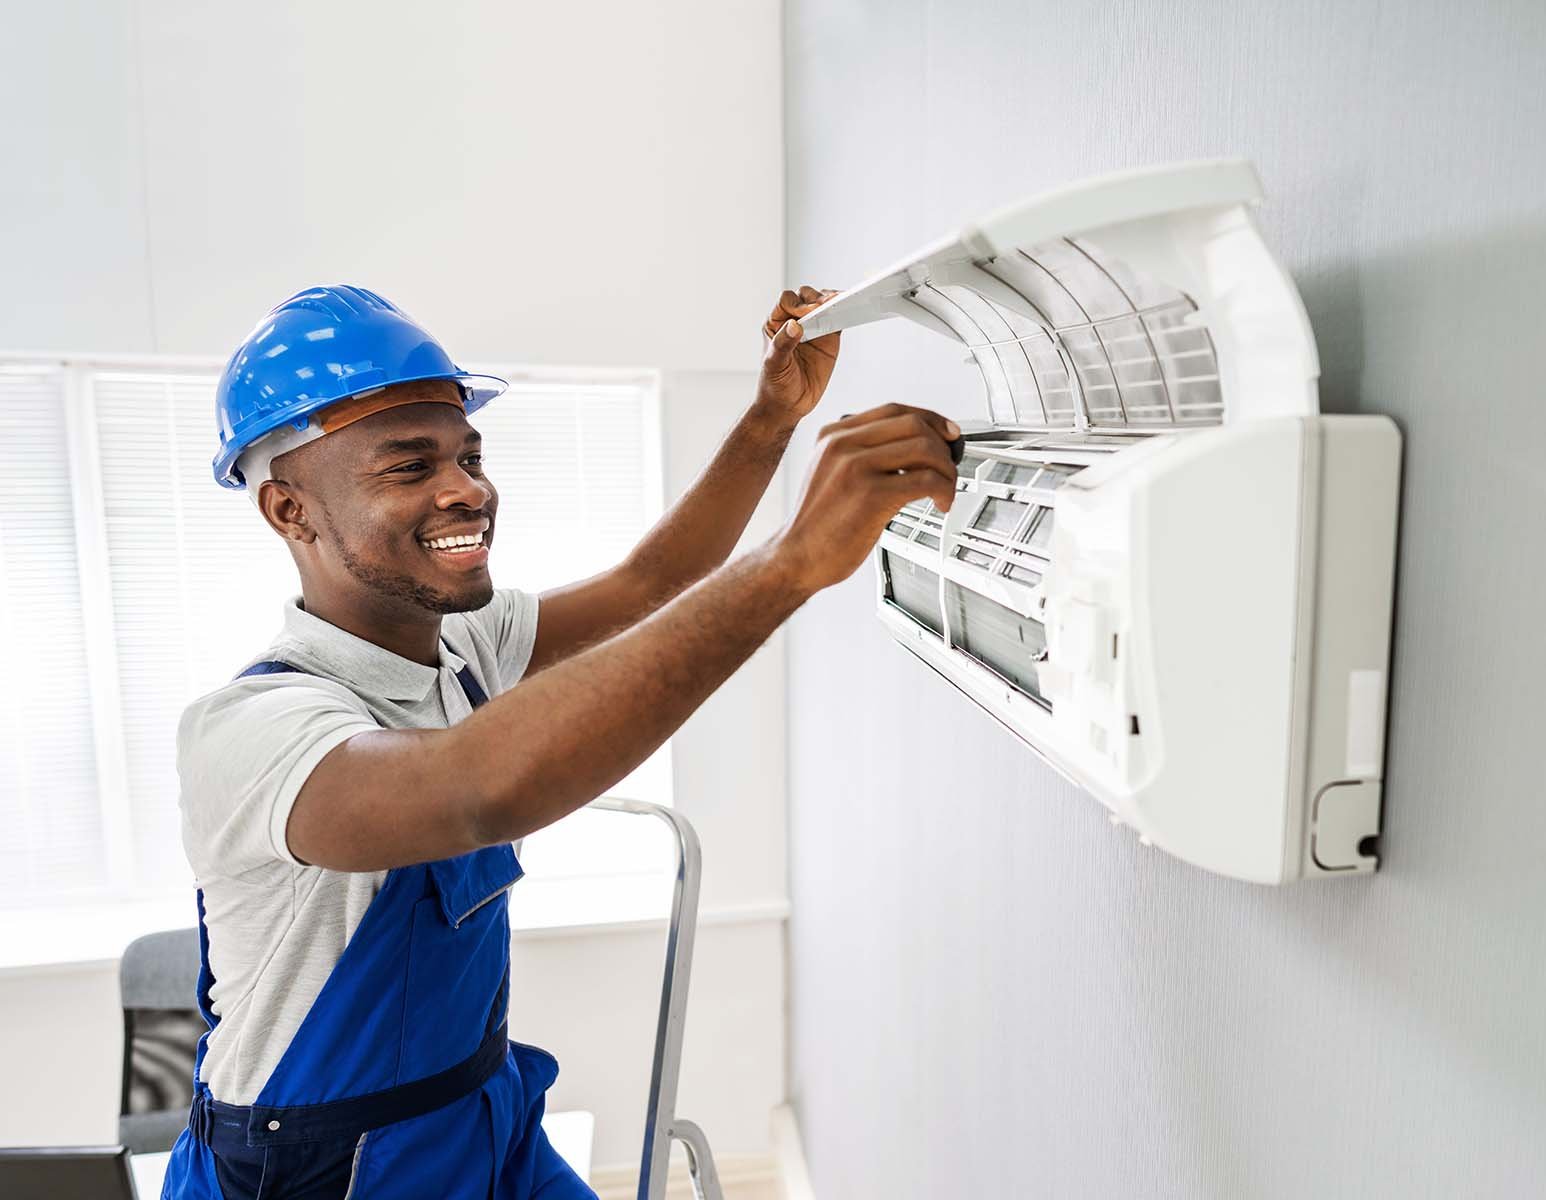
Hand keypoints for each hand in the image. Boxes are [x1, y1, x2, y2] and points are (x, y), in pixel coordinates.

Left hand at [756, 286, 840, 424]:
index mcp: (776, 324)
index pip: (786, 301)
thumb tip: (794, 325)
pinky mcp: (829, 337)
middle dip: (815, 299)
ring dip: (831, 301)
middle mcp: (794, 321)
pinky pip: (837, 318)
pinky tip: (848, 310)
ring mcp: (813, 327)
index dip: (797, 303)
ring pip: (822, 303)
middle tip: (824, 308)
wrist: (789, 405)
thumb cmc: (775, 385)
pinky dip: (844, 312)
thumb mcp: (774, 365)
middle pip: (805, 297)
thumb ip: (782, 344)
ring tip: (839, 304)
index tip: (807, 313)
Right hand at [773, 404, 960, 592]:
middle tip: (949, 467)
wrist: (796, 558)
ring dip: (947, 470)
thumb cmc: (818, 526)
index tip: (947, 433)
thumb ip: (861, 455)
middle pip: (913, 424)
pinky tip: (940, 503)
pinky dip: (944, 490)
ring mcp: (855, 467)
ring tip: (945, 490)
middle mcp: (842, 445)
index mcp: (832, 436)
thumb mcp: (830, 474)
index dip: (930, 419)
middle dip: (942, 445)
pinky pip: (925, 480)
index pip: (893, 410)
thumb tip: (912, 450)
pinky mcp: (871, 494)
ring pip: (924, 448)